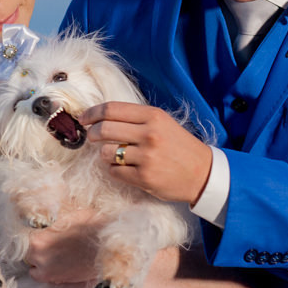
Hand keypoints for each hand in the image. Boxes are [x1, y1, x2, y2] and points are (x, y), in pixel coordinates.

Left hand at [23, 204, 102, 283]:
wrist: (110, 247)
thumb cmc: (92, 227)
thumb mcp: (70, 216)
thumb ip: (52, 223)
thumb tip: (43, 223)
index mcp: (38, 240)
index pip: (26, 238)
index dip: (36, 235)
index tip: (44, 234)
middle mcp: (39, 259)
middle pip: (28, 254)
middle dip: (37, 249)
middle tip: (50, 243)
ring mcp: (48, 272)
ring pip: (34, 268)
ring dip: (40, 262)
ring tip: (54, 255)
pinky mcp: (59, 281)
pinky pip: (44, 277)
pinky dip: (48, 272)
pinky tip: (59, 264)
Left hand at [80, 102, 212, 204]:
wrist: (203, 172)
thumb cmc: (179, 146)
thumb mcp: (163, 123)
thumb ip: (136, 119)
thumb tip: (101, 118)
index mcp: (153, 116)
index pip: (112, 109)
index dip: (92, 113)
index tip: (83, 119)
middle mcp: (149, 134)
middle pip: (104, 129)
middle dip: (92, 133)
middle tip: (91, 137)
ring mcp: (147, 157)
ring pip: (106, 153)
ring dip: (104, 154)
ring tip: (113, 155)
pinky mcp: (144, 177)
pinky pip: (114, 172)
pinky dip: (114, 170)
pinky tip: (124, 169)